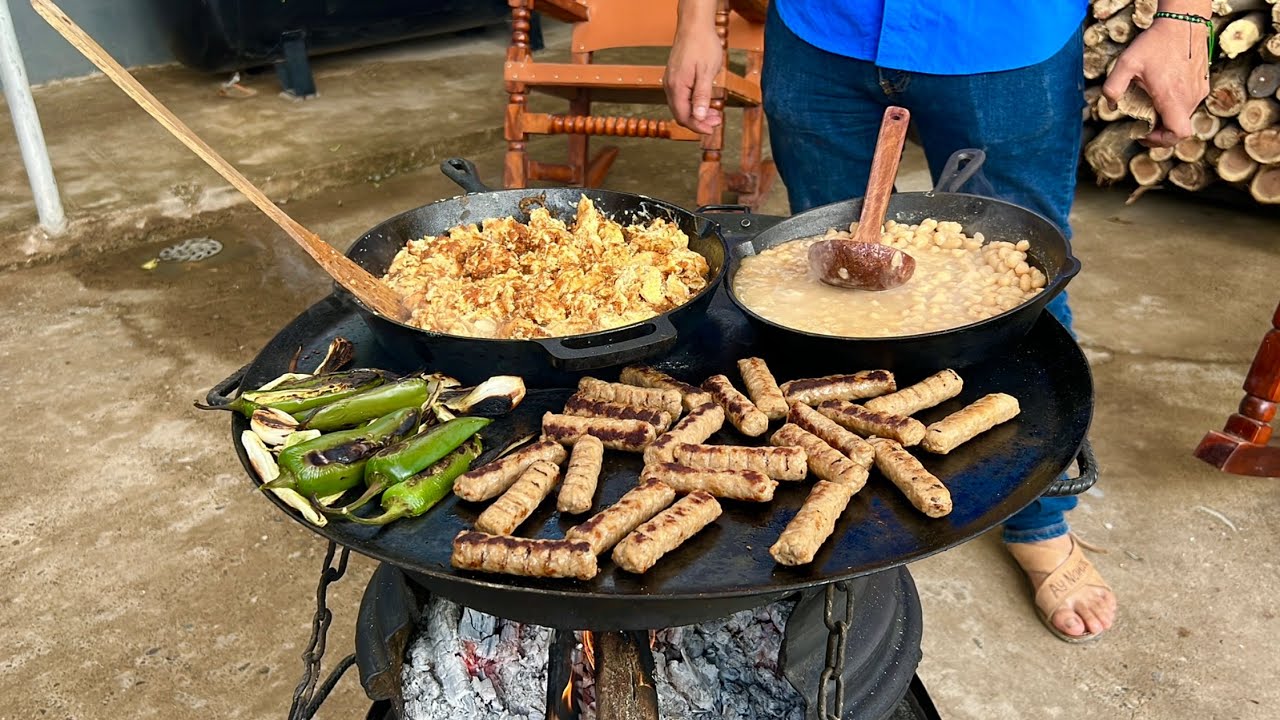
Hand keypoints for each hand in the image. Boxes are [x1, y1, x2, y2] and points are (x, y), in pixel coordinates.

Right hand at [664, 25, 723, 133]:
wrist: (694, 25)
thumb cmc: (702, 45)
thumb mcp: (707, 72)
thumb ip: (702, 96)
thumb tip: (698, 117)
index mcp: (677, 87)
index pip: (684, 116)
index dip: (697, 126)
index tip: (712, 130)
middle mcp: (670, 85)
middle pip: (681, 113)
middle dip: (699, 121)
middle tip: (717, 121)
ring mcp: (671, 80)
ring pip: (681, 105)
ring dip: (697, 112)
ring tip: (714, 113)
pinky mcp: (675, 76)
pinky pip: (682, 96)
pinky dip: (693, 102)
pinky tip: (705, 101)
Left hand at [1103, 17, 1209, 146]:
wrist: (1184, 22)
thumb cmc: (1156, 42)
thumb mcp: (1126, 63)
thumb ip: (1112, 87)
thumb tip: (1110, 105)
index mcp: (1172, 97)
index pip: (1178, 133)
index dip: (1161, 140)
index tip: (1146, 134)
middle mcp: (1190, 96)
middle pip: (1178, 127)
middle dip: (1159, 130)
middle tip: (1142, 124)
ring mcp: (1199, 90)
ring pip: (1184, 115)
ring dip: (1167, 116)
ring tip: (1151, 104)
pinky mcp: (1203, 83)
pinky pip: (1189, 102)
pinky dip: (1175, 105)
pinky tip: (1162, 91)